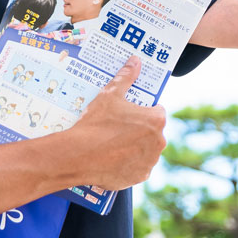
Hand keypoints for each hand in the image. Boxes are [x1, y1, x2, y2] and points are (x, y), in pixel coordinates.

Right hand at [61, 56, 165, 189]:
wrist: (78, 155)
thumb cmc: (95, 124)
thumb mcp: (109, 95)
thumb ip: (126, 77)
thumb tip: (135, 61)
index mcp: (156, 120)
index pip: (157, 110)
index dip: (143, 109)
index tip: (130, 112)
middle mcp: (159, 142)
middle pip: (153, 131)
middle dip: (140, 129)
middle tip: (119, 127)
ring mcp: (150, 161)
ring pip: (146, 150)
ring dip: (136, 146)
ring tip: (114, 143)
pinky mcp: (139, 177)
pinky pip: (138, 167)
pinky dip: (129, 164)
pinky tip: (114, 158)